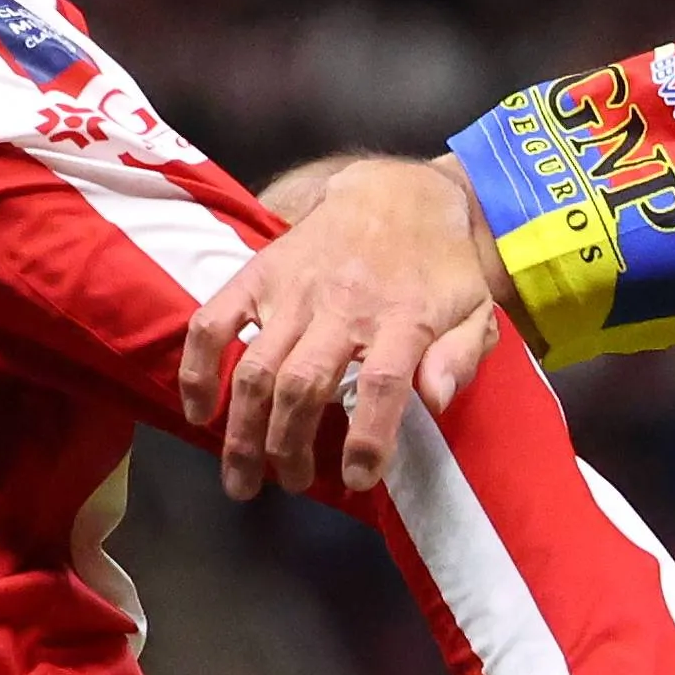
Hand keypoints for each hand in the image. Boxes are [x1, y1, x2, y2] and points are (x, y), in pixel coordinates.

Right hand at [179, 155, 507, 504]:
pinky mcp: (260, 274)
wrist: (399, 192)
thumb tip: (438, 399)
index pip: (383, 385)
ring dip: (244, 431)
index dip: (368, 438)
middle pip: (303, 386)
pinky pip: (214, 323)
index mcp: (403, 319)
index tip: (358, 479)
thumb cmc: (440, 266)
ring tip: (243, 478)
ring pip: (257, 368)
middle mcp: (344, 306)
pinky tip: (199, 412)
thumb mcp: (476, 308)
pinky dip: (198, 369)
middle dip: (289, 447)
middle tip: (293, 482)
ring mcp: (295, 290)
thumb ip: (462, 355)